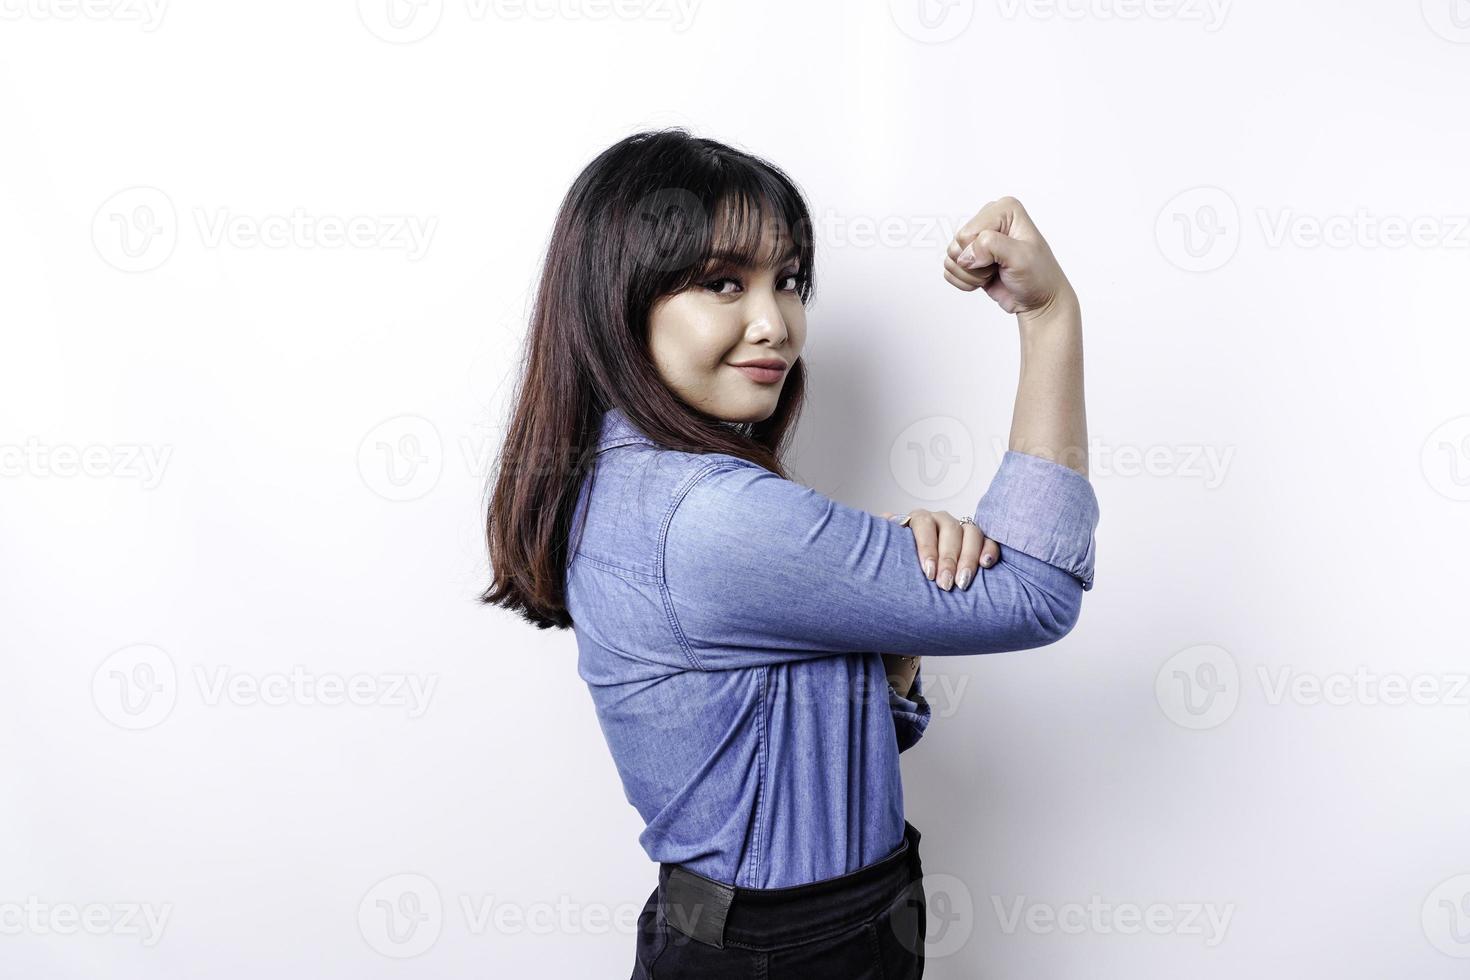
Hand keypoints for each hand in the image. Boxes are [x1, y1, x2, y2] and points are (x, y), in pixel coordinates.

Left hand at [880, 508, 999, 590]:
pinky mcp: (978, 540)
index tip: (927, 572)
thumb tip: (876, 529)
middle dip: (949, 559)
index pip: (924, 525)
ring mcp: (961, 528)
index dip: (927, 547)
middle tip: (945, 585)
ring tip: (964, 582)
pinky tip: (986, 565)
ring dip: (969, 557)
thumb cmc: (899, 559)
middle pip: (950, 530)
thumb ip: (880, 540)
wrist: (912, 566)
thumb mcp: (886, 549)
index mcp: (917, 519)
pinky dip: (989, 550)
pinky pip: (989, 540)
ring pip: (971, 534)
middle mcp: (940, 520)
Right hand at [943, 196, 1076, 322]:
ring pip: (951, 257)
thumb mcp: (1021, 257)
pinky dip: (965, 281)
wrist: (1040, 302)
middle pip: (957, 244)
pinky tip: (986, 280)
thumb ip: (992, 246)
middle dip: (976, 264)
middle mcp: (989, 220)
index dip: (981, 252)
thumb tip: (965, 255)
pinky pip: (949, 270)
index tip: (1004, 259)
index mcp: (1004, 210)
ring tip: (994, 273)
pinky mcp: (970, 258)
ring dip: (971, 274)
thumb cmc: (1039, 277)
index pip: (968, 232)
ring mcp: (978, 239)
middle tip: (998, 267)